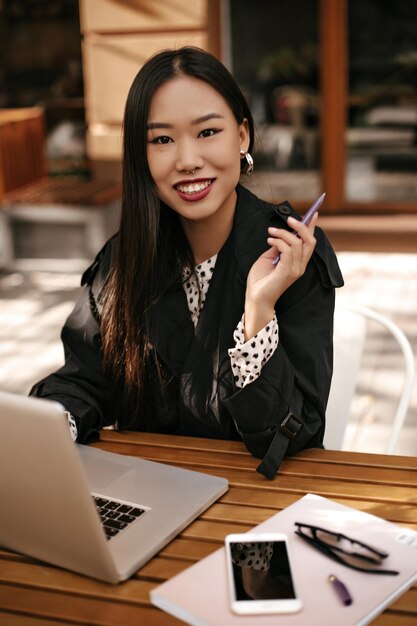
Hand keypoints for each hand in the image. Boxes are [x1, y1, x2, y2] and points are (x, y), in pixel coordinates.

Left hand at [244, 214, 317, 338]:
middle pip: (310, 241)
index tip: (313, 214)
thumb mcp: (268, 258)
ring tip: (270, 231)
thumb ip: (277, 248)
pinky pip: (288, 250)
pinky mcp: (287, 272)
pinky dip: (279, 241)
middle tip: (289, 219)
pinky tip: (270, 240)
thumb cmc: (260, 281)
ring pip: (298, 243)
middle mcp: (300, 266)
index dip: (311, 227)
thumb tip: (280, 235)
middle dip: (301, 226)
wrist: (255, 298)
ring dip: (283, 233)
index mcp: (298, 263)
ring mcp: (295, 270)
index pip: (309, 243)